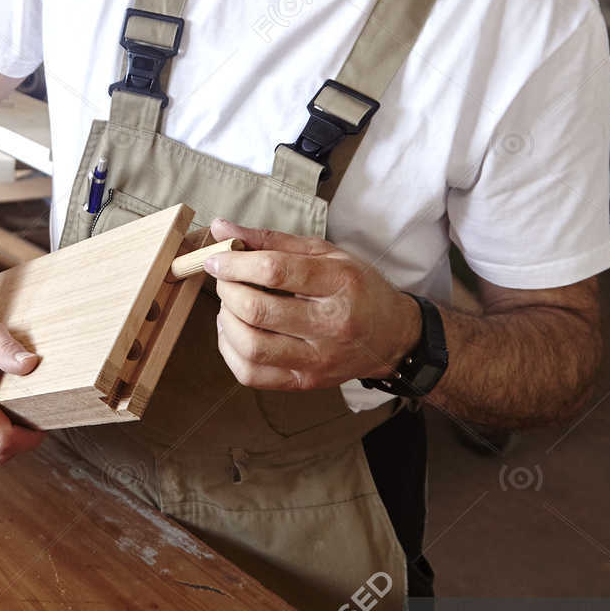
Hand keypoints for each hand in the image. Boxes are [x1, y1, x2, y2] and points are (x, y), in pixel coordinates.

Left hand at [203, 218, 420, 390]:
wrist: (391, 336)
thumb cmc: (356, 288)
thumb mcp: (324, 253)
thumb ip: (271, 240)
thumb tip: (221, 229)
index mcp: (339, 283)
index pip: (275, 272)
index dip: (235, 264)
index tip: (217, 258)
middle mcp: (331, 325)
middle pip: (258, 310)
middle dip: (227, 290)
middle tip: (225, 280)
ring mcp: (318, 359)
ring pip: (251, 346)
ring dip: (226, 321)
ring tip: (230, 306)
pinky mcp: (305, 382)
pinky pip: (251, 374)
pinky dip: (230, 350)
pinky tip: (234, 332)